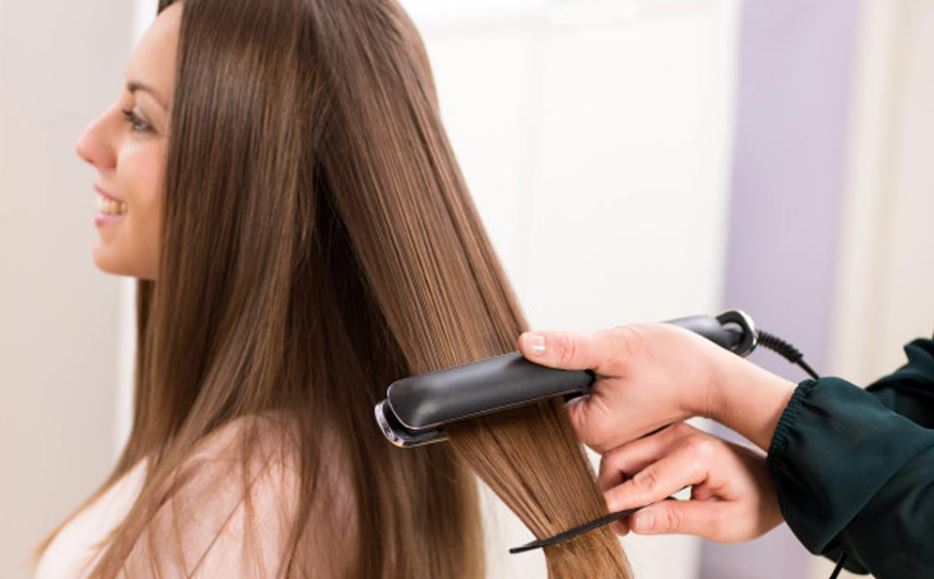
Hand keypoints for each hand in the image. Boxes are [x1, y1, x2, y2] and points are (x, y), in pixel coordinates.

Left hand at [517, 323, 796, 451]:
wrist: (715, 376)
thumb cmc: (674, 364)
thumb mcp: (614, 347)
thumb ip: (567, 348)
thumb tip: (527, 345)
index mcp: (590, 429)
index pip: (548, 397)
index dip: (561, 371)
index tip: (588, 361)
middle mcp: (599, 441)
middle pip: (565, 396)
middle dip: (582, 372)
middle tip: (616, 364)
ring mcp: (612, 436)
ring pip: (585, 395)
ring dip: (597, 375)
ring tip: (629, 370)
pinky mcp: (623, 426)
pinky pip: (601, 399)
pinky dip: (609, 382)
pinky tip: (632, 378)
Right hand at [598, 422, 781, 541]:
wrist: (774, 479)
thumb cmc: (756, 501)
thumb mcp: (724, 523)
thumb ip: (678, 520)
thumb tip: (636, 521)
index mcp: (697, 454)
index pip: (645, 480)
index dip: (617, 501)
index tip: (596, 517)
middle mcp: (678, 436)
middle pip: (622, 458)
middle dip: (611, 492)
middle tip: (619, 527)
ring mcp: (670, 433)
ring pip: (622, 454)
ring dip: (617, 484)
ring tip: (631, 517)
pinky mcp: (665, 436)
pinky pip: (632, 453)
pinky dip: (627, 476)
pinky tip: (642, 500)